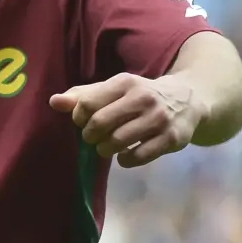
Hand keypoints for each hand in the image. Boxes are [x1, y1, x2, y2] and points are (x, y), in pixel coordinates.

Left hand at [50, 73, 206, 167]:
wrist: (187, 100)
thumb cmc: (139, 96)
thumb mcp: (113, 90)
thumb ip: (83, 96)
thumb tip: (54, 102)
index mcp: (125, 82)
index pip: (88, 104)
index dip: (79, 118)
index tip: (83, 122)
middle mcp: (143, 98)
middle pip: (100, 123)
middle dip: (90, 136)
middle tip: (93, 138)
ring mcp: (158, 119)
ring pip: (117, 142)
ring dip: (105, 150)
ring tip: (106, 147)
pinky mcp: (171, 139)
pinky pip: (138, 157)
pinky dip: (125, 160)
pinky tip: (125, 156)